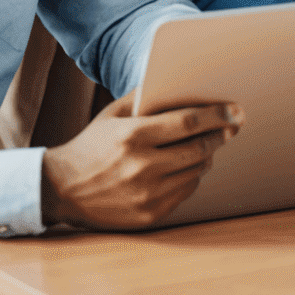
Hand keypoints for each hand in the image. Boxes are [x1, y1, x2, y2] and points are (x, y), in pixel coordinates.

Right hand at [40, 90, 243, 229]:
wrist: (60, 190)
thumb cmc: (90, 146)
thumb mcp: (113, 114)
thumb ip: (145, 96)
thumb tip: (178, 79)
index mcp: (133, 136)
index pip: (188, 122)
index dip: (216, 115)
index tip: (234, 110)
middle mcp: (141, 167)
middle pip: (199, 148)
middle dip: (220, 135)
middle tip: (232, 125)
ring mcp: (145, 194)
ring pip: (196, 171)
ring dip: (207, 156)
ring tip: (208, 144)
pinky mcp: (147, 216)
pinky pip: (184, 192)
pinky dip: (191, 177)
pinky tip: (188, 166)